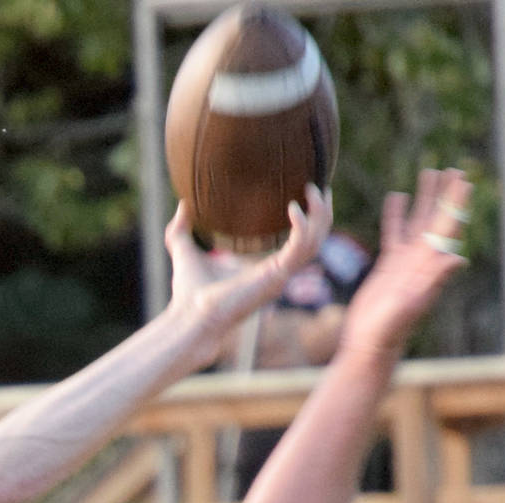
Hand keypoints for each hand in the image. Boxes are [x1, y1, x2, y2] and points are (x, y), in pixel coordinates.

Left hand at [166, 190, 332, 341]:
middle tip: (317, 185)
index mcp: (264, 268)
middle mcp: (277, 274)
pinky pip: (301, 249)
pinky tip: (293, 207)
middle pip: (316, 241)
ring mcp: (279, 277)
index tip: (307, 191)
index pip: (300, 243)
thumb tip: (182, 203)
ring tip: (312, 188)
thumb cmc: (188, 293)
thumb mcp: (184, 251)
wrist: (189, 316)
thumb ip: (181, 229)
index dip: (309, 218)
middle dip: (322, 212)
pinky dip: (303, 226)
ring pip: (315, 243)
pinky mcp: (275, 278)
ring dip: (320, 215)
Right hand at [340, 170, 471, 356]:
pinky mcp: (389, 265)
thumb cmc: (390, 330)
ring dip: (425, 197)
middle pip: (437, 219)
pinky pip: (395, 232)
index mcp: (429, 265)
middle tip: (456, 169)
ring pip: (418, 221)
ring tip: (430, 172)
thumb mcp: (413, 304)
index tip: (465, 180)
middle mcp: (422, 260)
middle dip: (447, 194)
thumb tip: (459, 259)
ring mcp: (406, 261)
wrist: (370, 345)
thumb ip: (435, 281)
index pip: (447, 227)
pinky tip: (397, 195)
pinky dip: (396, 214)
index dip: (457, 203)